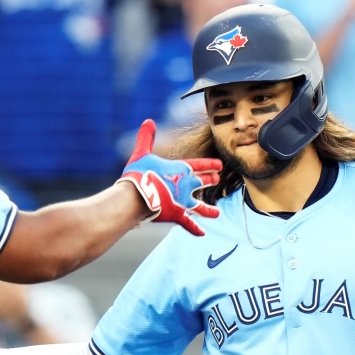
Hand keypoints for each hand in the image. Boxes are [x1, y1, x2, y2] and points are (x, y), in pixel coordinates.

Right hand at [119, 119, 220, 235]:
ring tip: (218, 213)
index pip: (200, 166)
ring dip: (209, 209)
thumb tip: (148, 121)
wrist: (135, 197)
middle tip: (218, 179)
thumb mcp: (141, 153)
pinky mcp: (176, 215)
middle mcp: (185, 185)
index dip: (210, 165)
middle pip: (202, 182)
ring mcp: (182, 201)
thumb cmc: (138, 174)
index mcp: (180, 169)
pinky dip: (194, 229)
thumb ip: (146, 138)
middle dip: (210, 180)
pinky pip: (188, 223)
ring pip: (200, 206)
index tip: (220, 165)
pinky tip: (203, 233)